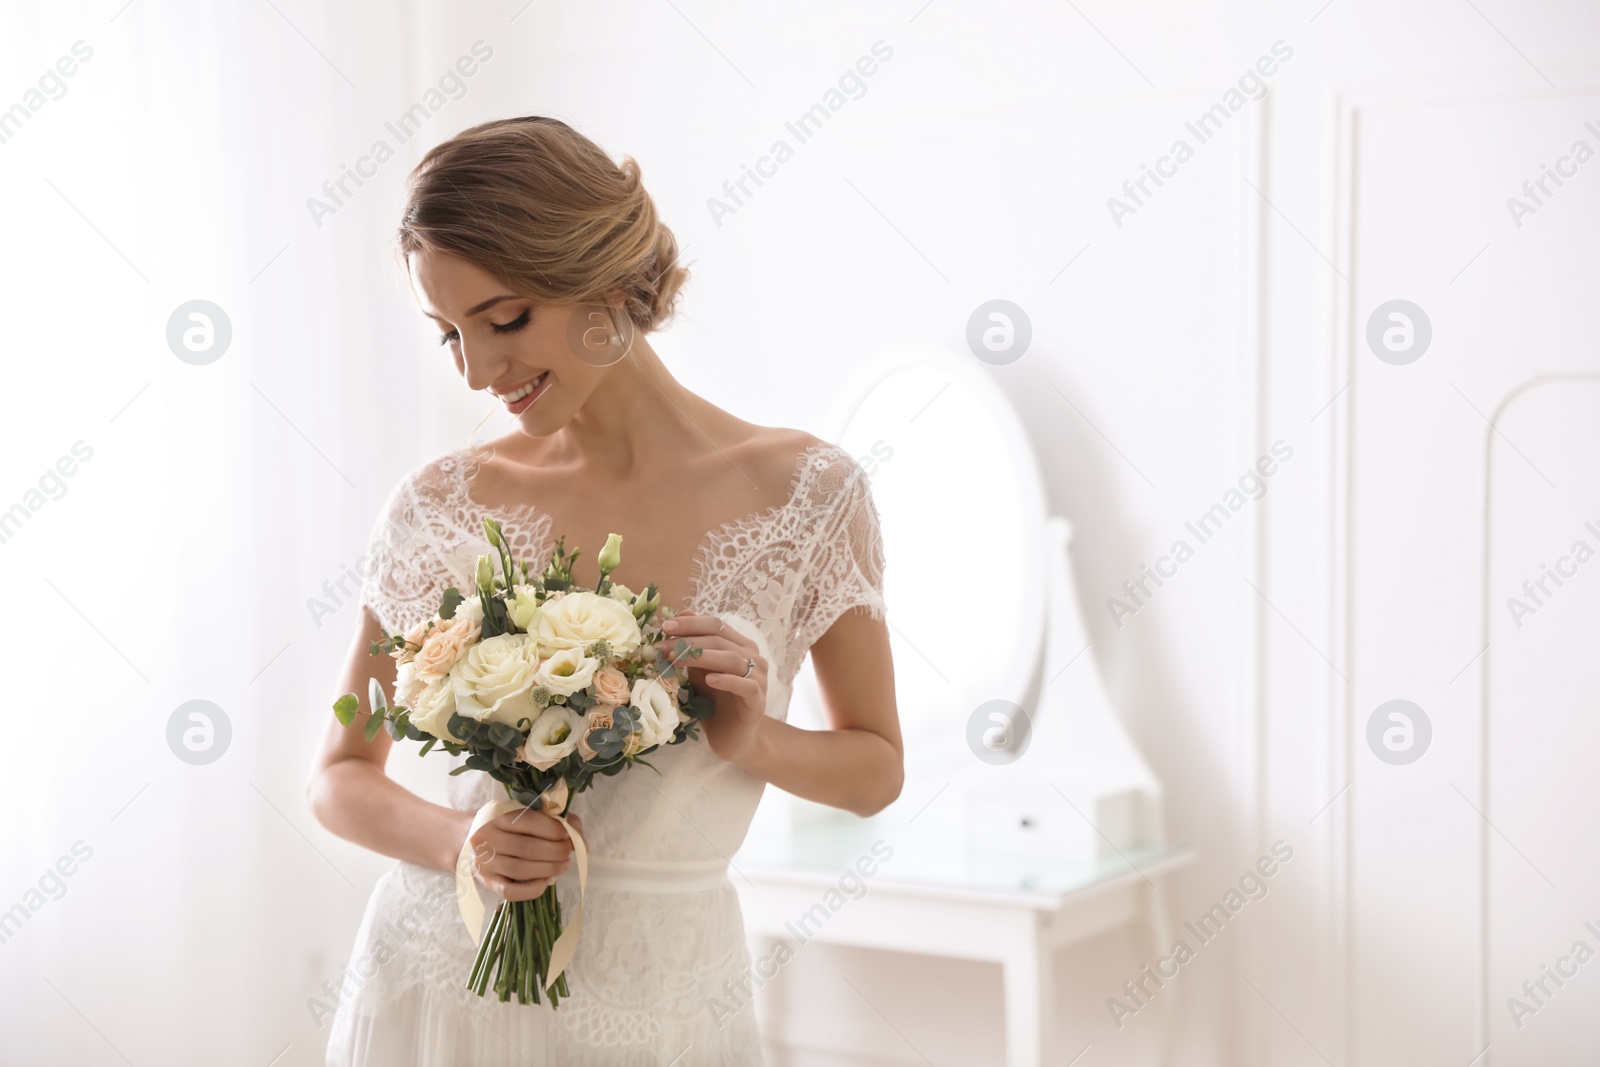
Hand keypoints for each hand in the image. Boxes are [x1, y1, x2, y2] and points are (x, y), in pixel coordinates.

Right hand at [467, 808, 584, 901]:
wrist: (470, 837)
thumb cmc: (507, 823)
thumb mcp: (527, 812)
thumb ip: (558, 821)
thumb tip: (583, 844)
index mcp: (498, 815)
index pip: (531, 821)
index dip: (556, 830)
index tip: (569, 836)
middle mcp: (487, 838)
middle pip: (528, 848)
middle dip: (556, 851)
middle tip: (568, 853)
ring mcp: (484, 862)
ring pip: (521, 870)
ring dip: (549, 869)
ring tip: (563, 865)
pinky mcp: (486, 882)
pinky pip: (510, 892)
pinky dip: (532, 889)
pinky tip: (546, 881)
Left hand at [661, 610, 767, 763]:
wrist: (733, 738)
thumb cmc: (715, 702)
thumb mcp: (699, 671)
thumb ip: (694, 646)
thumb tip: (680, 614)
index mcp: (740, 645)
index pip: (716, 625)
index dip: (691, 623)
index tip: (665, 627)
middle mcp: (753, 657)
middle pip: (721, 640)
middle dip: (689, 641)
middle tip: (663, 647)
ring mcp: (759, 678)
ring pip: (732, 659)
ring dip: (702, 657)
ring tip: (677, 660)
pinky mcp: (758, 700)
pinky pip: (746, 686)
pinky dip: (727, 680)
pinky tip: (709, 680)